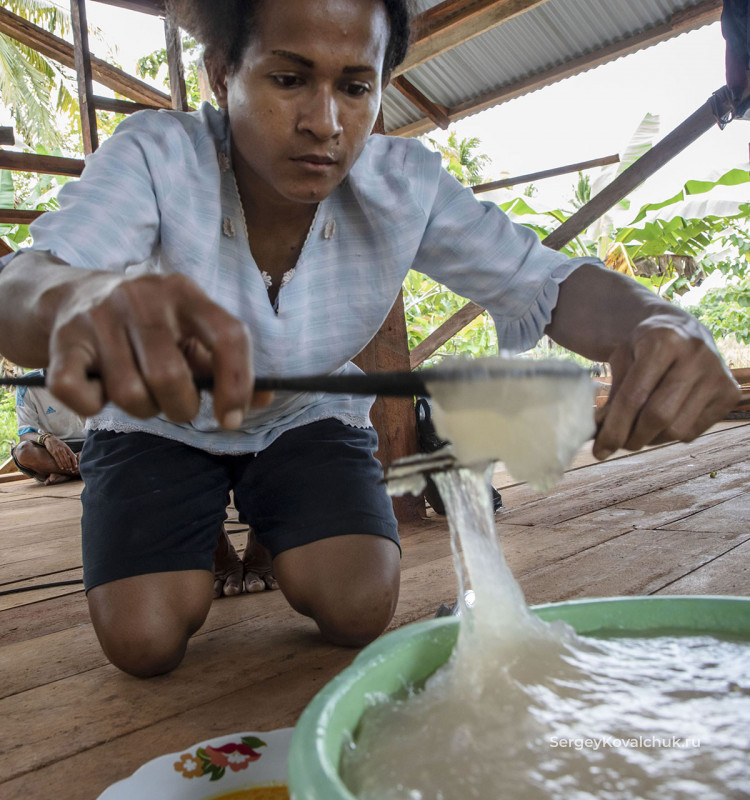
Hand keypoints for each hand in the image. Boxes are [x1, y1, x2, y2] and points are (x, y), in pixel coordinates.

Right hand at [44, 272, 271, 426]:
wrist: (71, 295)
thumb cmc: (147, 324)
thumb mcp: (188, 330)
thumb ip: (223, 363)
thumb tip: (264, 401)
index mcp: (185, 293)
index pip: (229, 335)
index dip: (238, 383)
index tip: (231, 418)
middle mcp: (143, 297)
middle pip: (170, 377)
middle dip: (180, 408)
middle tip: (175, 405)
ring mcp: (99, 316)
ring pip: (129, 394)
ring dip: (141, 410)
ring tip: (139, 392)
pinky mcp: (62, 339)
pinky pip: (81, 396)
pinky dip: (93, 406)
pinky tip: (98, 389)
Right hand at [44, 436, 78, 473]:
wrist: (50, 439)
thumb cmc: (59, 443)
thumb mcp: (65, 446)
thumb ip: (69, 451)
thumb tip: (75, 456)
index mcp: (67, 448)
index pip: (72, 456)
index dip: (74, 461)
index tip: (76, 465)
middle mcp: (63, 450)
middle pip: (68, 459)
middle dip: (70, 465)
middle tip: (71, 469)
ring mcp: (58, 452)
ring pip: (63, 460)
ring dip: (65, 466)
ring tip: (67, 469)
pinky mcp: (53, 453)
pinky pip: (57, 460)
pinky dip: (60, 465)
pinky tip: (62, 468)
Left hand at [594, 314, 740, 458]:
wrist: (683, 329)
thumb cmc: (645, 346)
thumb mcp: (622, 356)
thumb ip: (612, 392)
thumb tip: (601, 432)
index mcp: (663, 341)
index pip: (634, 397)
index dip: (614, 428)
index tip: (599, 450)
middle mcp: (696, 356)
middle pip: (658, 416)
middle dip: (631, 438)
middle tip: (614, 444)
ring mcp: (717, 375)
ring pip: (676, 429)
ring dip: (650, 439)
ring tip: (636, 430)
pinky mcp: (729, 393)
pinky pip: (692, 431)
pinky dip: (669, 435)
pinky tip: (660, 422)